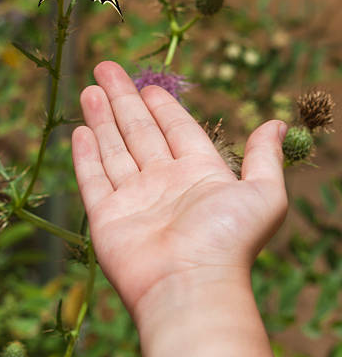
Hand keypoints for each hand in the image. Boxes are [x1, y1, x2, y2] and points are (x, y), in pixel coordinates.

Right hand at [72, 61, 287, 316]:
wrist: (190, 288)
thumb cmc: (229, 241)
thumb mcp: (263, 194)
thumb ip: (265, 157)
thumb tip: (276, 123)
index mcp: (199, 173)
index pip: (176, 129)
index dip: (162, 106)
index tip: (147, 84)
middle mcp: (165, 184)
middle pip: (140, 132)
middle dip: (123, 99)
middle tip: (106, 68)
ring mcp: (134, 201)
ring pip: (115, 150)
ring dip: (102, 119)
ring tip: (90, 89)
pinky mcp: (108, 218)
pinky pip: (94, 179)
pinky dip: (86, 155)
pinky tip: (80, 131)